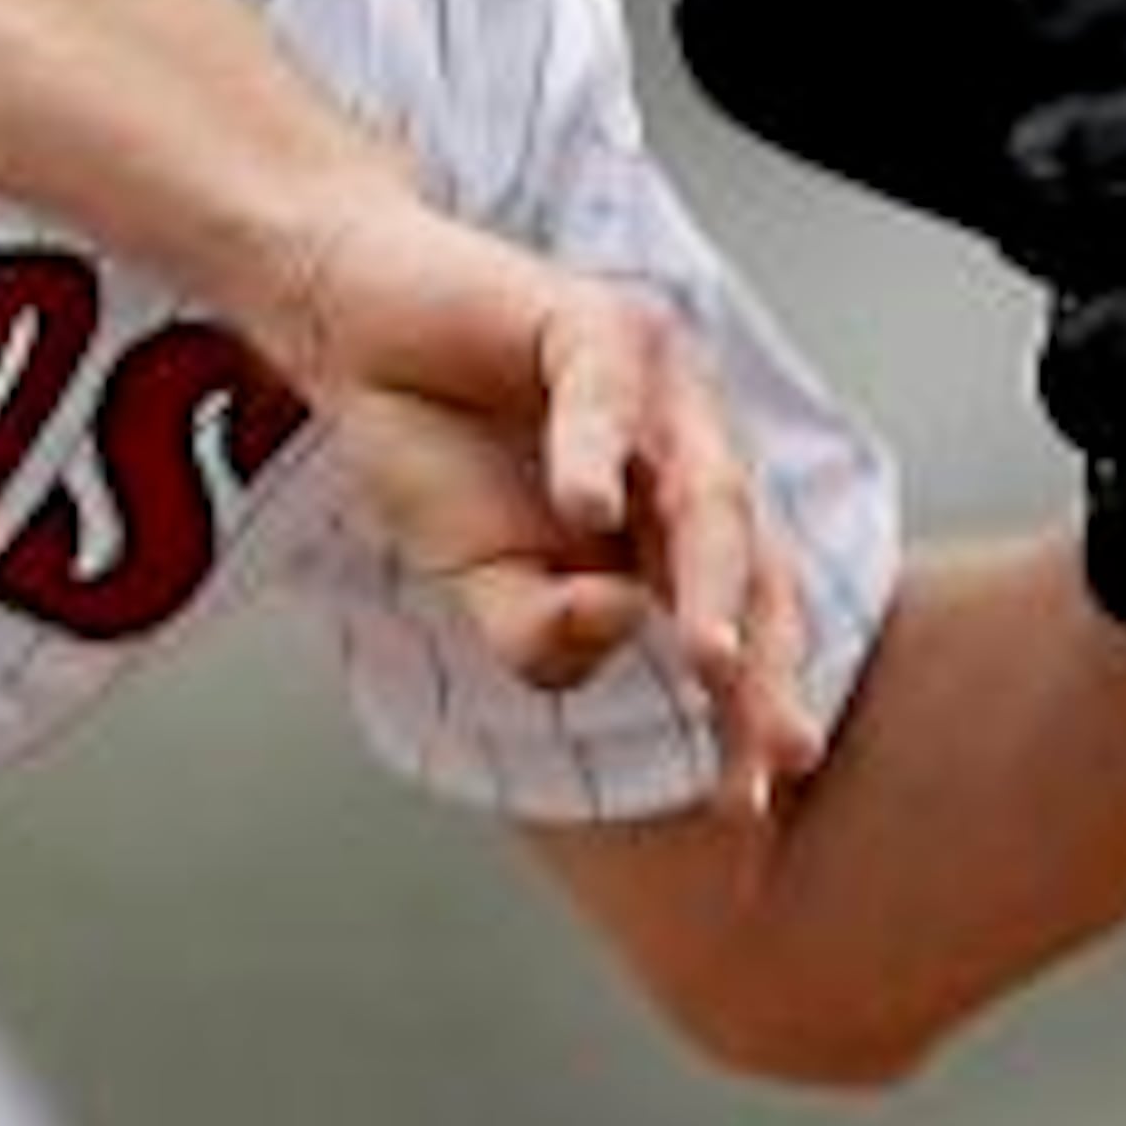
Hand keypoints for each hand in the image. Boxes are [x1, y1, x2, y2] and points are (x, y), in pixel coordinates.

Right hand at [278, 186, 822, 820]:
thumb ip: (543, 632)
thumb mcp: (479, 582)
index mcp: (676, 527)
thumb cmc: (434, 448)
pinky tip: (583, 507)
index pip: (743, 623)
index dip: (752, 709)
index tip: (750, 803)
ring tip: (707, 658)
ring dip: (710, 578)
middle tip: (771, 745)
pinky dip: (597, 451)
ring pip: (708, 487)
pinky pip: (606, 394)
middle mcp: (689, 457)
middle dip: (763, 661)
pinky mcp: (593, 322)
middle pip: (753, 565)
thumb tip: (617, 624)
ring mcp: (655, 389)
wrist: (353, 329)